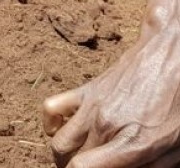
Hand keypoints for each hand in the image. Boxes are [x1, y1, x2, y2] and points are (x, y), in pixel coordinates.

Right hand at [43, 0, 179, 167]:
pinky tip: (62, 130)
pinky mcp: (85, 90)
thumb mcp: (175, 147)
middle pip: (71, 160)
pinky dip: (50, 123)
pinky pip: (50, 108)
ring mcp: (91, 106)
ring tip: (73, 160)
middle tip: (92, 167)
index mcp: (131, 144)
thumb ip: (151, 167)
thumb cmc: (179, 106)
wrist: (170, 60)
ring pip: (57, 141)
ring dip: (61, 156)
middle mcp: (105, 126)